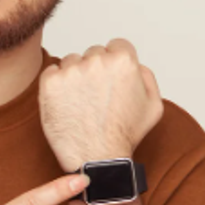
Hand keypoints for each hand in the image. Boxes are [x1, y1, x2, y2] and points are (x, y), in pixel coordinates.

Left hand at [38, 38, 163, 171]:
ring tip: (81, 103)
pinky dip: (56, 84)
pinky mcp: (50, 83)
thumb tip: (134, 64)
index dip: (115, 64)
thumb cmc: (124, 135)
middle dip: (95, 70)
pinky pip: (51, 72)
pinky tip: (66, 102)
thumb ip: (146, 76)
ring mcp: (71, 72)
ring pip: (72, 61)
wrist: (97, 158)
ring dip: (75, 76)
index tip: (111, 79)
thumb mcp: (153, 105)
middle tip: (96, 96)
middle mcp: (96, 62)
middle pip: (94, 53)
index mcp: (123, 61)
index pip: (117, 45)